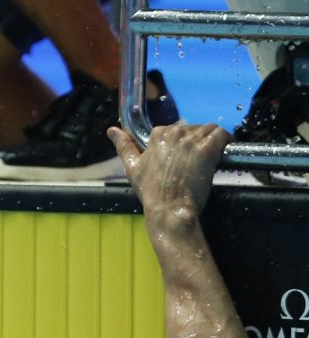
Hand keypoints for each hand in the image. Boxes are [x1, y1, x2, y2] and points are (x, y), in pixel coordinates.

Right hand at [107, 123, 229, 226]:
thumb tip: (111, 130)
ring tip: (208, 159)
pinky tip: (222, 152)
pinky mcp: (207, 149)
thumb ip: (123, 146)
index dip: (180, 144)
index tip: (182, 158)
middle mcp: (174, 133)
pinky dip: (225, 141)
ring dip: (211, 141)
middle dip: (196, 142)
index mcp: (157, 135)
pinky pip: (221, 134)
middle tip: (195, 162)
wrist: (168, 209)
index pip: (175, 129)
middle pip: (193, 128)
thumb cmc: (151, 192)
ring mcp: (191, 141)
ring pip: (209, 129)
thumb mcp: (132, 168)